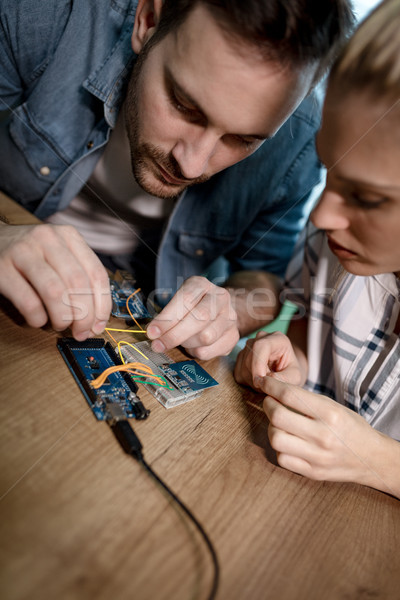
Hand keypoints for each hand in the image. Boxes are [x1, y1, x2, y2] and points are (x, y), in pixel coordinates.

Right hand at [0, 223, 110, 338]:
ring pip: (55, 292)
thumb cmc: (30, 253)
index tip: (99, 325)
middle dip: (84, 316)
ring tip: (59, 325)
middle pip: (79, 284)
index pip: (96, 274)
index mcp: (68, 236)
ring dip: (62, 318)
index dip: (102, 305)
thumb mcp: (58, 254)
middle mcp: (48, 239)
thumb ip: (79, 277)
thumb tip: (97, 318)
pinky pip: (28, 301)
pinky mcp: (1, 268)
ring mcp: (23, 252)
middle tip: (80, 332)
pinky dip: (38, 318)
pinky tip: (38, 319)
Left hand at [146, 276, 238, 359]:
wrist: (217, 309)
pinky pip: (211, 350)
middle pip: (199, 318)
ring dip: (187, 344)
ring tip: (182, 341)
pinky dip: (196, 352)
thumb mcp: (177, 301)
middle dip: (175, 335)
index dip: (167, 318)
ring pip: (206, 337)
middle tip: (158, 345)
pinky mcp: (233, 336)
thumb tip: (154, 333)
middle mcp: (220, 298)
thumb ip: (167, 315)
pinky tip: (193, 346)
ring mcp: (230, 317)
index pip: (186, 300)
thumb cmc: (191, 306)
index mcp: (202, 285)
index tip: (152, 332)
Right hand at [234, 331, 302, 390]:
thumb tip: (266, 379)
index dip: (257, 364)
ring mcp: (248, 346)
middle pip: (249, 359)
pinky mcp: (241, 357)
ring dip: (253, 381)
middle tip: (269, 387)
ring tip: (266, 384)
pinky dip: (247, 382)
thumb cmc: (292, 372)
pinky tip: (259, 381)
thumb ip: (284, 378)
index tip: (259, 382)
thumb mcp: (296, 377)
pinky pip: (238, 373)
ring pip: (243, 368)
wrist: (286, 370)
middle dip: (257, 377)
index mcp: (277, 338)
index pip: (261, 346)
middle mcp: (260, 338)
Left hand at [261, 375, 399, 494]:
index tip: (264, 381)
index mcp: (331, 414)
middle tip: (270, 401)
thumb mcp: (334, 406)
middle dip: (268, 404)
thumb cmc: (350, 427)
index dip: (271, 386)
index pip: (290, 396)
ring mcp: (317, 457)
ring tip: (278, 422)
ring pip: (276, 438)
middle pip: (278, 416)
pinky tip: (287, 440)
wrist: (372, 458)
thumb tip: (274, 388)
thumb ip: (306, 399)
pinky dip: (279, 447)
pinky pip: (282, 458)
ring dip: (272, 426)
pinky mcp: (312, 472)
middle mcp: (323, 436)